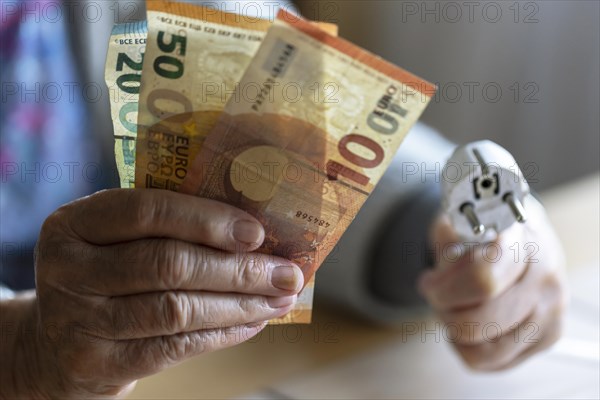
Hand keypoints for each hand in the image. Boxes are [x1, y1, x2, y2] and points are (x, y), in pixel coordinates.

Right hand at [10, 189, 302, 398]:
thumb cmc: (106, 275)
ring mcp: (78, 321)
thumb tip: (255, 231)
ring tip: (280, 299)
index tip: (258, 233)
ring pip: (177, 310)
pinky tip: (253, 322)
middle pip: (168, 264)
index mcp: (75, 222)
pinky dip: (223, 334)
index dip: (207, 220)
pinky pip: (174, 348)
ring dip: (240, 304)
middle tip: (287, 273)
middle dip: (239, 269)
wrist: (56, 344)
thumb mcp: (117, 240)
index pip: (147, 211)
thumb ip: (169, 227)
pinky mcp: (97, 364)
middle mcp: (69, 269)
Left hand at [418, 196, 567, 369]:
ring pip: (489, 351)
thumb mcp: (456, 220)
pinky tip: (469, 326)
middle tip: (436, 297)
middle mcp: (545, 275)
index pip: (482, 278)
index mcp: (521, 238)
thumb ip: (445, 240)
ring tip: (451, 313)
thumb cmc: (482, 230)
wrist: (521, 235)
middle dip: (445, 313)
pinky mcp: (550, 335)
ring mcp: (552, 309)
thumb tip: (442, 271)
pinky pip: (498, 363)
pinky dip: (471, 350)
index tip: (428, 282)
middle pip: (482, 321)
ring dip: (457, 336)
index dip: (443, 288)